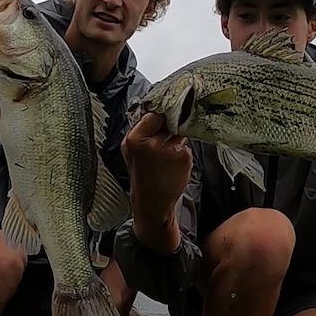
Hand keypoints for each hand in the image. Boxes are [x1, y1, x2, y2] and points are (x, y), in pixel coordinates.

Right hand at [122, 112, 192, 252]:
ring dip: (175, 140)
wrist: (153, 202)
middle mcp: (153, 144)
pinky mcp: (184, 158)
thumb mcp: (130, 152)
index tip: (163, 118)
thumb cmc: (142, 176)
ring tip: (166, 158)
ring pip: (179, 133)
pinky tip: (173, 165)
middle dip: (169, 126)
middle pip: (169, 121)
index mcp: (135, 140)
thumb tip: (155, 113)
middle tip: (165, 137)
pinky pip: (185, 147)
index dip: (159, 117)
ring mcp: (170, 150)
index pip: (153, 114)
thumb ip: (141, 132)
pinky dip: (182, 153)